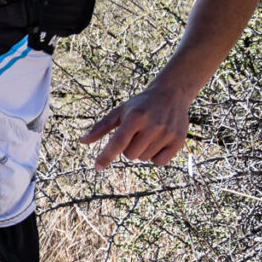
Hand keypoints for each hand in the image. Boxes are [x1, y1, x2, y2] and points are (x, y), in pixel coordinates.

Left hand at [78, 85, 193, 169]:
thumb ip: (101, 127)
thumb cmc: (140, 105)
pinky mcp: (178, 141)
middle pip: (130, 155)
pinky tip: (158, 142)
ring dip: (142, 151)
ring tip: (148, 134)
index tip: (97, 167)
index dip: (106, 156)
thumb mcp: (120, 112)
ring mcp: (167, 133)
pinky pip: (159, 162)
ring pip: (143, 158)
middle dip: (128, 148)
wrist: (171, 94)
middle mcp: (152, 125)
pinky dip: (155, 157)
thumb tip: (82, 142)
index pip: (118, 142)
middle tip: (135, 134)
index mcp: (135, 117)